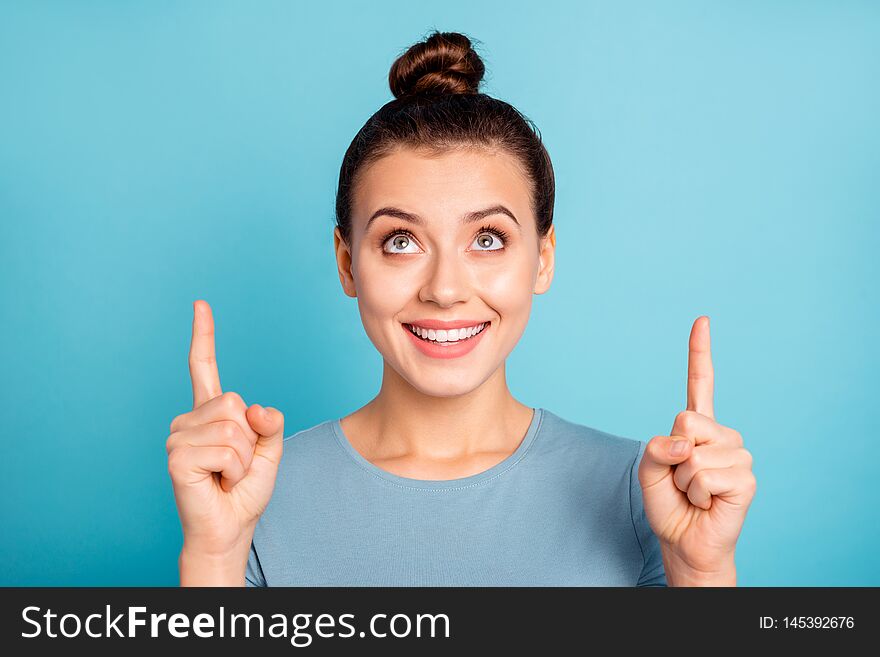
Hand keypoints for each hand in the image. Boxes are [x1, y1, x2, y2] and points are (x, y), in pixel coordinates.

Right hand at [166, 300, 283, 581]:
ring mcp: (179, 437)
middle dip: (250, 438)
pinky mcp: (177, 457)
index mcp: (210, 413)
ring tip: (226, 474)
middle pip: (236, 402)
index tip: (200, 305)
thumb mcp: (269, 450)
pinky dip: (235, 469)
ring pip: (234, 427)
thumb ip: (269, 423)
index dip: (204, 336)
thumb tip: (255, 409)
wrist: (231, 527)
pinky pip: (226, 448)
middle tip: (235, 464)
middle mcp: (189, 420)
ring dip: (243, 458)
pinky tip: (219, 481)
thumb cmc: (245, 490)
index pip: (204, 368)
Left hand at [638, 316, 755, 585]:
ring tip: (695, 493)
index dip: (700, 352)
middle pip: (685, 419)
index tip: (702, 320)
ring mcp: (737, 455)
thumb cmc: (669, 503)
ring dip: (684, 480)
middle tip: (682, 479)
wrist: (684, 541)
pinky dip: (697, 493)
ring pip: (693, 453)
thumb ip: (656, 448)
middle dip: (672, 455)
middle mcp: (721, 435)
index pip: (700, 383)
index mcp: (697, 427)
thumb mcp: (647, 470)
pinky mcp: (746, 478)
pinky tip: (708, 502)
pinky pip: (705, 474)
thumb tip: (685, 443)